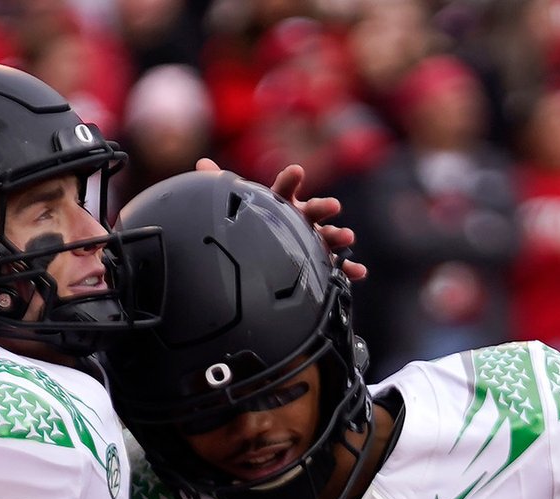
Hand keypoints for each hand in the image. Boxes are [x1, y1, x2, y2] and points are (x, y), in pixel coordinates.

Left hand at [196, 158, 366, 280]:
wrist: (269, 251)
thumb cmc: (258, 224)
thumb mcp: (241, 206)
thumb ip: (222, 185)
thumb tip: (200, 165)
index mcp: (283, 204)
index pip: (285, 189)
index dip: (289, 180)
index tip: (295, 172)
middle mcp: (302, 219)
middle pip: (314, 210)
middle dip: (323, 207)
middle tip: (332, 206)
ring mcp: (315, 239)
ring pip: (329, 235)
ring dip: (339, 235)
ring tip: (346, 237)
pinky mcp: (323, 261)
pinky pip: (339, 266)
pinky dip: (350, 269)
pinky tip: (360, 273)